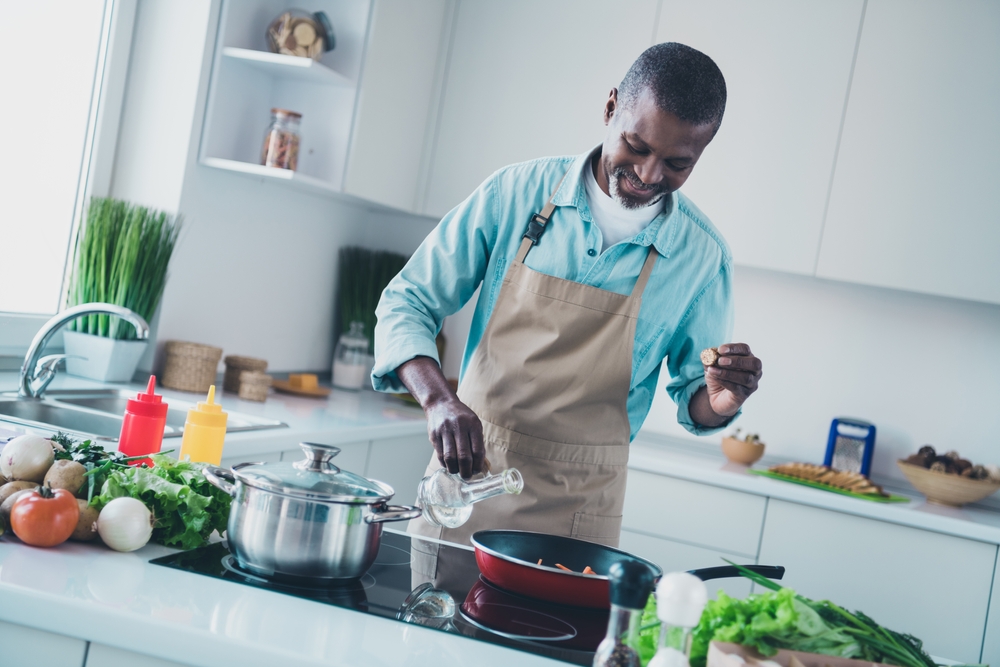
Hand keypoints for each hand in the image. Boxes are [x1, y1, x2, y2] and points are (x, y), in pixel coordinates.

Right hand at [395, 356, 484, 477]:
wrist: (440, 403)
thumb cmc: (461, 416)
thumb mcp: (473, 423)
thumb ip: (477, 441)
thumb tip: (481, 464)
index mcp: (473, 424)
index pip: (477, 451)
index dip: (478, 464)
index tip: (477, 470)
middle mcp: (459, 426)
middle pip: (464, 456)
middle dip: (466, 471)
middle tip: (467, 476)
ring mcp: (445, 430)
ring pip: (450, 457)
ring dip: (454, 469)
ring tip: (457, 472)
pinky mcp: (434, 435)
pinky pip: (440, 454)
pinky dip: (445, 463)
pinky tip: (449, 464)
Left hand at [704, 342, 761, 416]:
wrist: (717, 396)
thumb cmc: (718, 377)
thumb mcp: (712, 365)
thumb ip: (710, 358)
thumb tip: (708, 353)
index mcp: (747, 358)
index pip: (745, 349)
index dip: (734, 348)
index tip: (720, 350)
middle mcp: (754, 371)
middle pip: (754, 363)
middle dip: (736, 361)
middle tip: (720, 361)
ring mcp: (751, 384)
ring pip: (746, 378)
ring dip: (727, 373)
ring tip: (712, 370)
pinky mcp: (744, 395)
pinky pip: (737, 388)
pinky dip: (725, 382)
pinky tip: (715, 378)